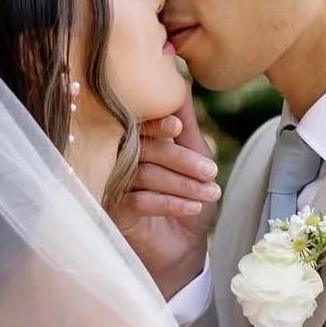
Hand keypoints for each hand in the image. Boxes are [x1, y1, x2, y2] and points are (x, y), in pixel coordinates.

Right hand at [112, 89, 219, 299]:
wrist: (182, 248)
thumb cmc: (186, 197)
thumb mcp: (194, 155)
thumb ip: (186, 120)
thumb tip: (182, 79)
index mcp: (135, 141)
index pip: (140, 125)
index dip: (157, 123)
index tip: (178, 127)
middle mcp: (119, 160)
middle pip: (145, 150)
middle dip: (181, 159)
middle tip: (211, 171)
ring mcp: (114, 186)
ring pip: (145, 175)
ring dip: (182, 184)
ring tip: (211, 194)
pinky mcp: (115, 212)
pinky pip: (140, 201)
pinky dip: (170, 202)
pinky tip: (193, 207)